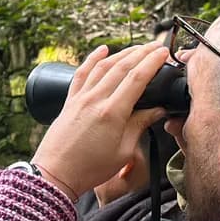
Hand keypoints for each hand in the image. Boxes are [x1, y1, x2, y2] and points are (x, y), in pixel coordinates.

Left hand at [32, 42, 168, 200]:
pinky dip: (93, 58)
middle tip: (157, 46)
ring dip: (122, 53)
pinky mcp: (70, 101)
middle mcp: (95, 100)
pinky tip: (103, 50)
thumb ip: (140, 126)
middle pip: (121, 67)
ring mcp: (80, 98)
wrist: (56, 175)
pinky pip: (82, 72)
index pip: (137, 79)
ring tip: (138, 47)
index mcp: (112, 113)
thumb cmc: (90, 169)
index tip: (164, 53)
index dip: (152, 63)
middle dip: (142, 53)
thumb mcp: (124, 151)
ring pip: (103, 66)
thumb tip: (157, 111)